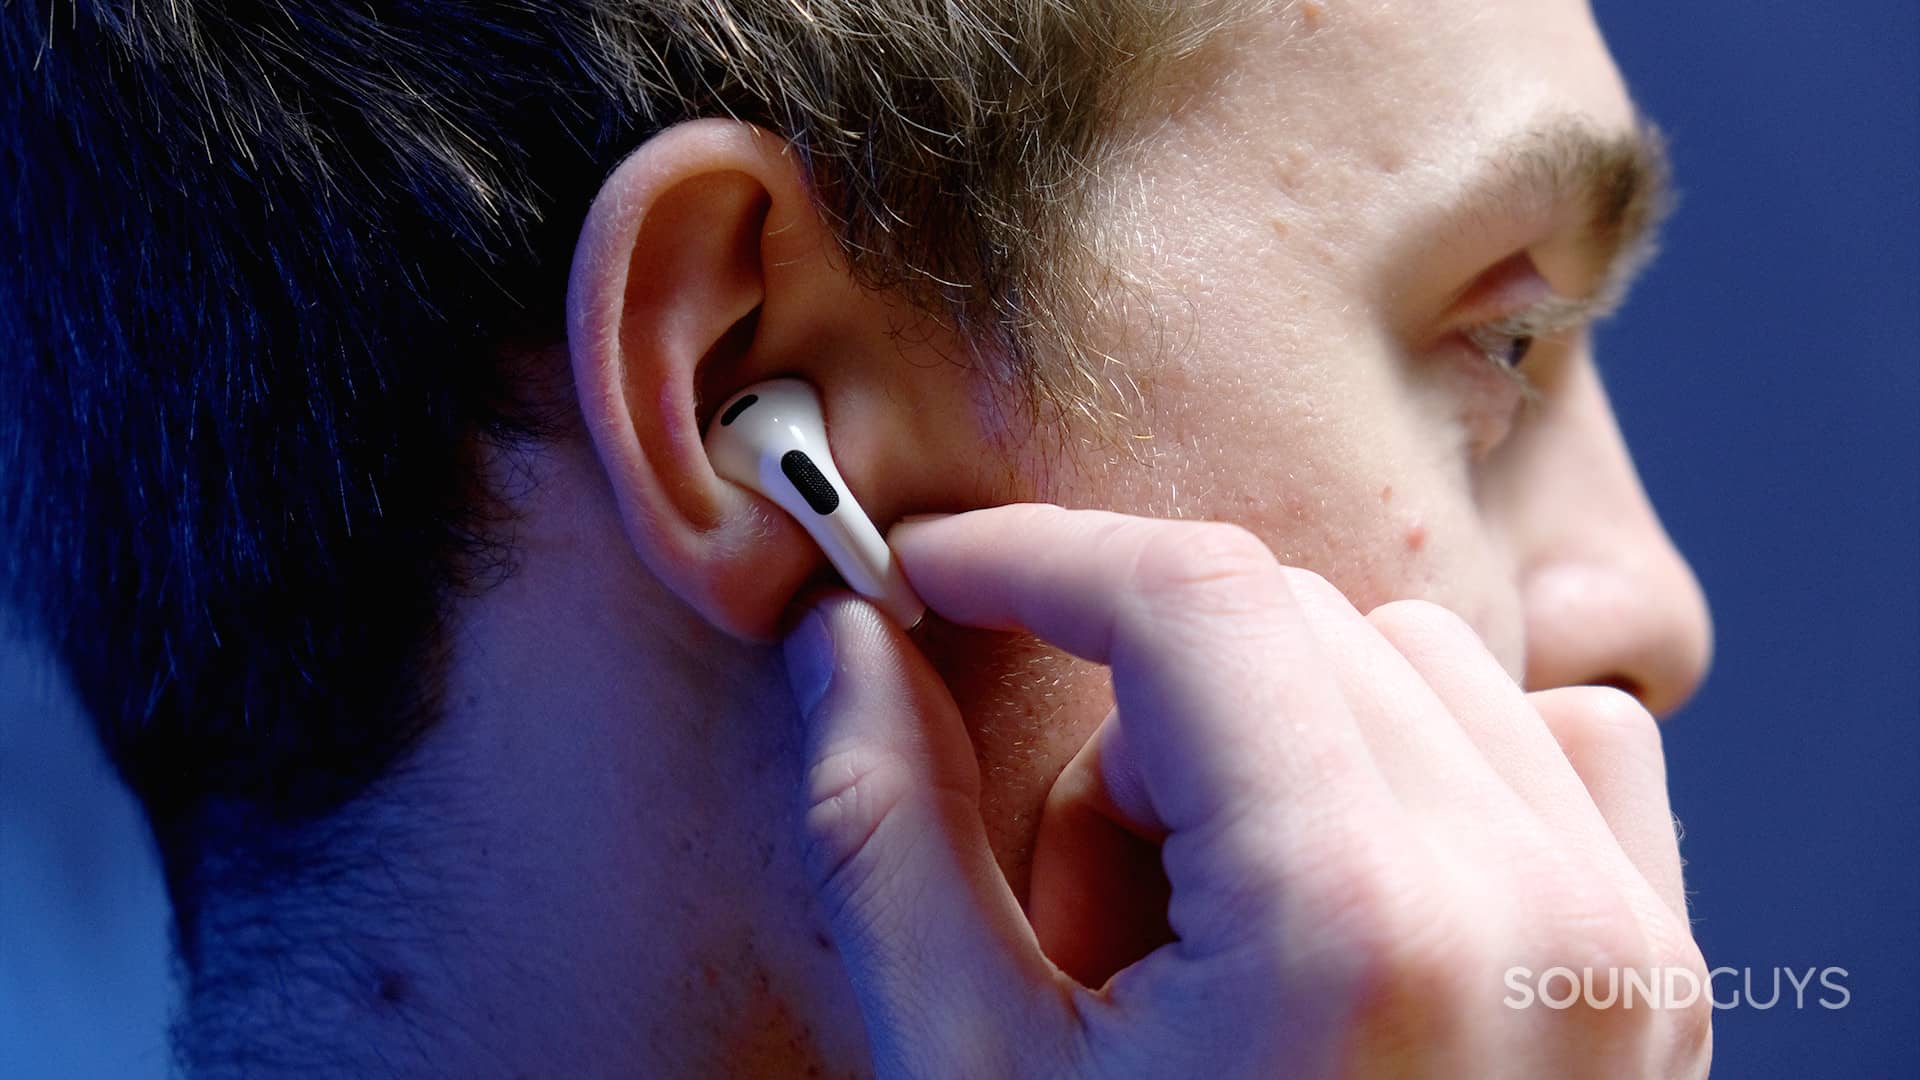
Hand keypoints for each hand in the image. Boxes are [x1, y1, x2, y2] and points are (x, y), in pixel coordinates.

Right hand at [782, 504, 1709, 1078]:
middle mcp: (1528, 911)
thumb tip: (840, 643)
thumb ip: (888, 833)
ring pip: (1413, 662)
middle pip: (1285, 621)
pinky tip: (1344, 896)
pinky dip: (1429, 762)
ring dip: (1273, 740)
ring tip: (1212, 934)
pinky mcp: (1654, 973)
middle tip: (1085, 904)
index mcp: (1353, 927)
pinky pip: (1555, 739)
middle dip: (1137, 714)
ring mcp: (1615, 944)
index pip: (1187, 598)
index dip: (1028, 557)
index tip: (927, 580)